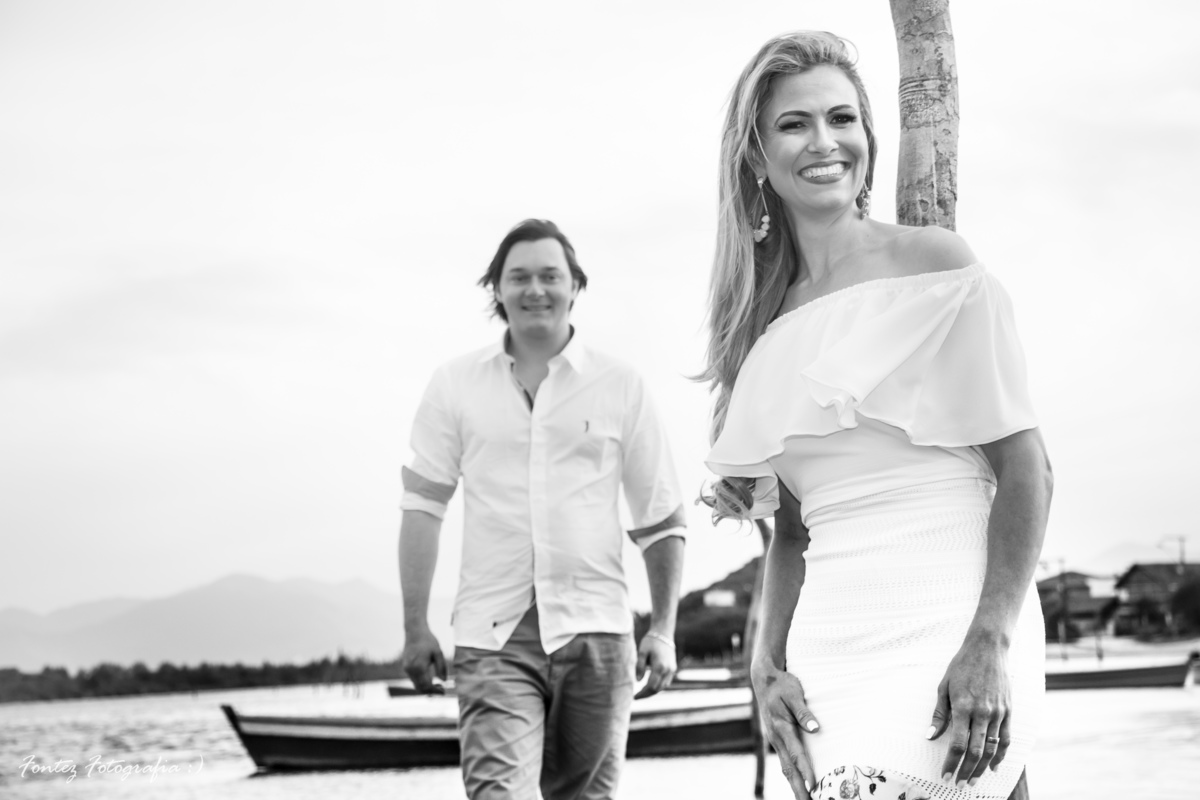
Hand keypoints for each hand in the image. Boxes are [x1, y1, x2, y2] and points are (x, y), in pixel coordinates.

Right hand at [400, 625, 446, 693]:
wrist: (414, 630)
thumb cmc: (428, 640)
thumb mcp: (438, 652)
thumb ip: (441, 667)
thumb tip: (444, 681)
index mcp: (419, 667)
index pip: (427, 686)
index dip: (435, 691)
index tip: (444, 692)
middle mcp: (410, 670)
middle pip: (420, 688)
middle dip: (431, 691)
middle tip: (442, 689)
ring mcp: (406, 668)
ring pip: (416, 684)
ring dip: (426, 687)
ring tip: (437, 684)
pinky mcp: (405, 666)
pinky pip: (413, 679)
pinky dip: (421, 682)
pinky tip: (429, 678)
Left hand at [634, 631, 676, 698]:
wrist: (663, 633)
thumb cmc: (650, 641)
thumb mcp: (642, 652)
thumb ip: (639, 666)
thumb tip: (638, 681)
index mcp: (659, 666)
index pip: (651, 686)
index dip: (642, 693)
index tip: (634, 697)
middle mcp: (668, 670)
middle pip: (657, 689)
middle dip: (646, 694)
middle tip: (637, 696)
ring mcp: (672, 670)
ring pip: (662, 687)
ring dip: (653, 691)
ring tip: (642, 693)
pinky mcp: (673, 668)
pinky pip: (666, 682)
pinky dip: (658, 686)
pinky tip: (650, 686)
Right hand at [751, 655, 819, 798]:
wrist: (763, 679)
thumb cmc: (782, 684)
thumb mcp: (793, 693)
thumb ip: (803, 711)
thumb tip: (815, 728)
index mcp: (781, 727)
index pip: (796, 754)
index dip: (805, 771)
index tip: (814, 786)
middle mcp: (776, 738)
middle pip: (789, 769)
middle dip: (799, 789)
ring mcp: (775, 741)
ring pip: (786, 769)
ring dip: (795, 787)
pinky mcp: (777, 740)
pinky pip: (784, 762)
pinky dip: (792, 777)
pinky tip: (799, 785)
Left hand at [927, 633, 1011, 788]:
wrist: (988, 649)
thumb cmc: (961, 666)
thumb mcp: (943, 686)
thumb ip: (939, 713)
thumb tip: (930, 736)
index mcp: (963, 706)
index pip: (958, 743)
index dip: (951, 762)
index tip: (945, 775)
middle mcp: (983, 712)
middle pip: (976, 751)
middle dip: (965, 770)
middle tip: (958, 784)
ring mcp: (998, 713)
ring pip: (992, 748)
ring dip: (982, 767)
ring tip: (973, 780)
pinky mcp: (1009, 712)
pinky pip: (1006, 739)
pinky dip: (1000, 755)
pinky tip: (993, 766)